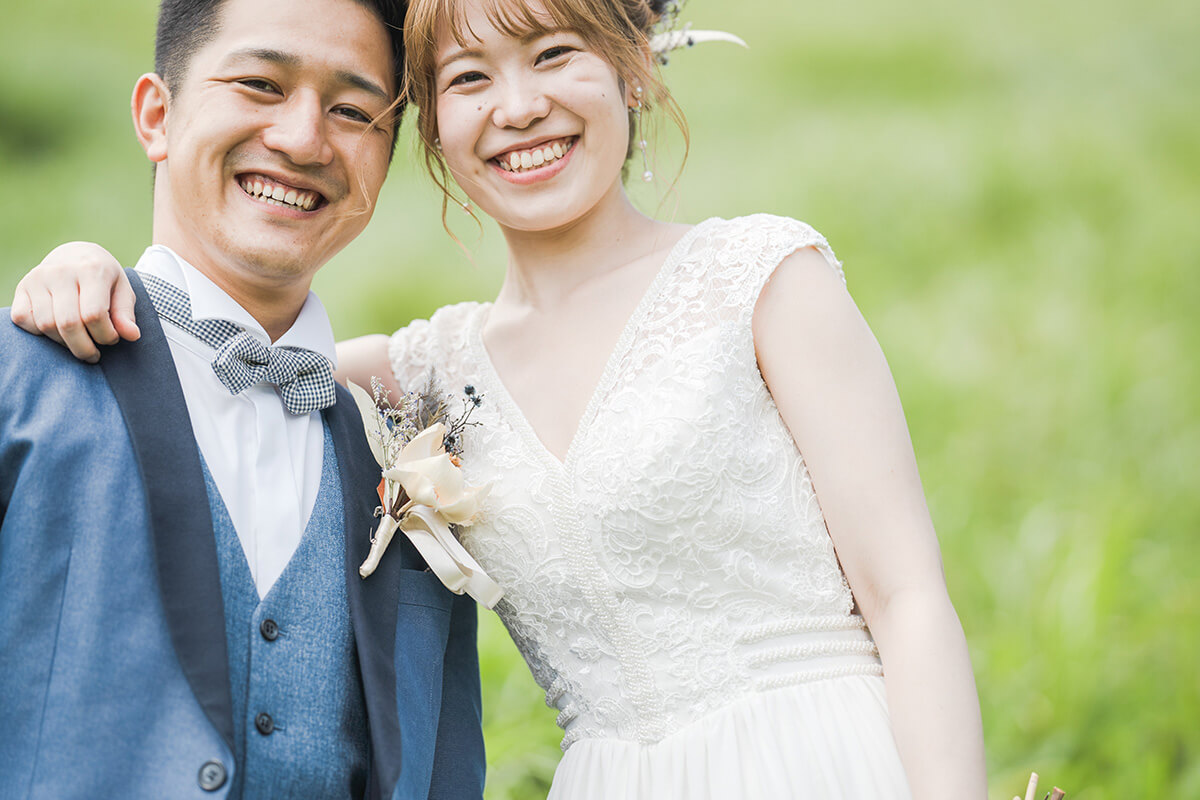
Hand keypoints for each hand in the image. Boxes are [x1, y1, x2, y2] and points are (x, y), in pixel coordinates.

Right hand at [10, 242, 138, 362]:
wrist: (74, 254)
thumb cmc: (103, 278)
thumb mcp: (122, 290)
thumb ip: (125, 314)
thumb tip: (132, 336)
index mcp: (91, 270)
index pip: (94, 315)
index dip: (105, 336)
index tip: (112, 339)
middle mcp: (61, 271)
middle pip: (68, 323)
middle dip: (84, 348)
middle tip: (94, 354)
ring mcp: (37, 278)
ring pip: (46, 325)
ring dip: (64, 343)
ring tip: (79, 342)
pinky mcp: (21, 287)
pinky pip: (23, 319)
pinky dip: (39, 333)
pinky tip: (57, 331)